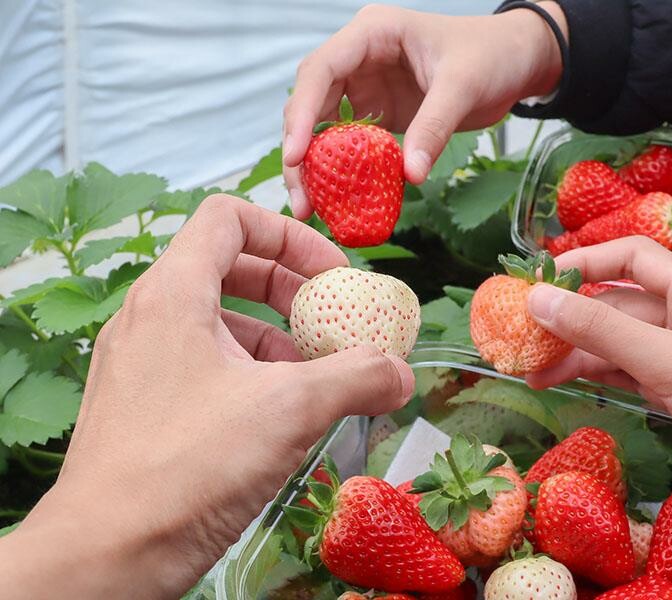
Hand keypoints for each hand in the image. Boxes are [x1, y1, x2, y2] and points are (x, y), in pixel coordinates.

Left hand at [0, 195, 413, 598]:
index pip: (229, 218)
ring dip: (275, 338)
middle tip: (330, 322)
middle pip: (228, 266)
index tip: (330, 278)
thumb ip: (357, 377)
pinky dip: (249, 373)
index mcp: (173, 293)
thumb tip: (400, 373)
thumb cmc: (187, 468)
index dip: (289, 235)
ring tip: (313, 376)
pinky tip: (278, 415)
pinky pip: (204, 363)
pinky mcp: (143, 403)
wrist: (107, 554)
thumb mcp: (290, 410)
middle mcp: (149, 317)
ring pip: (219, 321)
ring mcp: (141, 361)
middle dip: (290, 289)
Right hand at [282, 3, 565, 217]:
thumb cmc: (491, 55)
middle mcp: (358, 60)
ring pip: (324, 129)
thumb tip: (409, 175)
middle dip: (300, 151)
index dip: (302, 113)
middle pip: (310, 104)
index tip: (297, 156)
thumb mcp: (463, 86)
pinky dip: (344, 172)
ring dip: (315, 168)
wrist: (514, 62)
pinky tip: (341, 200)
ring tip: (311, 207)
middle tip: (301, 199)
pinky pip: (352, 146)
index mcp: (371, 34)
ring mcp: (365, 89)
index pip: (320, 71)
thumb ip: (434, 127)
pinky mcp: (378, 116)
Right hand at [526, 236, 671, 551]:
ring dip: (574, 352)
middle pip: (617, 304)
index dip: (587, 261)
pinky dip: (592, 376)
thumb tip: (537, 298)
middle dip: (570, 317)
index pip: (633, 258)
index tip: (541, 280)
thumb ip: (603, 330)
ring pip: (615, 343)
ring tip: (530, 370)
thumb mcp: (670, 363)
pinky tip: (560, 383)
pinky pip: (623, 374)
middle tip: (522, 335)